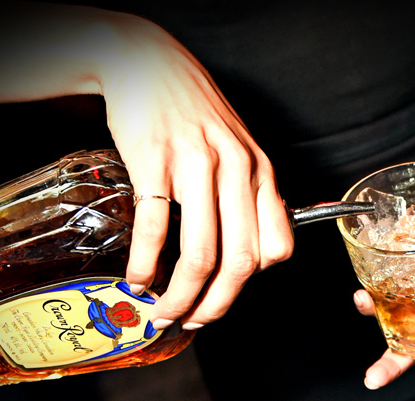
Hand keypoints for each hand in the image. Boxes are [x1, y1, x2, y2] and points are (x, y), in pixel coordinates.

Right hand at [97, 16, 293, 328]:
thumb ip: (246, 195)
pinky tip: (137, 278)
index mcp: (261, 172)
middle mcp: (236, 170)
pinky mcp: (155, 160)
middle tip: (191, 322)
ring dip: (180, 296)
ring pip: (200, 254)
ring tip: (161, 311)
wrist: (147, 62)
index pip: (277, 247)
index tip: (224, 297)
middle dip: (215, 306)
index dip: (252, 284)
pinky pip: (154, 228)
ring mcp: (196, 165)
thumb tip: (246, 253)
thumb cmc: (192, 111)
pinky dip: (145, 265)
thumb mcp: (236, 148)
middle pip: (240, 262)